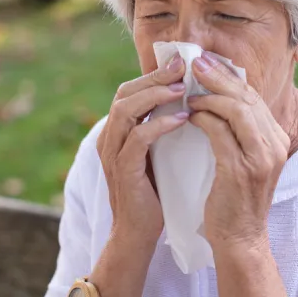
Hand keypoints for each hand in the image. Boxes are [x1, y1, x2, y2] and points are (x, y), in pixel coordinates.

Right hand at [96, 54, 187, 246]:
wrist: (138, 234)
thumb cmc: (153, 192)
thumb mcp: (157, 153)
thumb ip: (161, 128)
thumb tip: (188, 100)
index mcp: (116, 131)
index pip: (129, 90)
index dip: (153, 74)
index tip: (182, 63)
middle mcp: (109, 138)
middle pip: (125, 93)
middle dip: (154, 77)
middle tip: (183, 67)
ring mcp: (112, 154)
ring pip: (126, 110)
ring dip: (155, 95)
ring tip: (183, 88)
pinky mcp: (122, 171)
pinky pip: (137, 139)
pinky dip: (159, 125)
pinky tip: (182, 119)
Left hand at [187, 52, 289, 248]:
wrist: (240, 240)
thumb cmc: (235, 199)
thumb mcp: (245, 160)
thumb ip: (238, 132)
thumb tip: (217, 98)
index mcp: (277, 139)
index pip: (253, 97)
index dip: (229, 77)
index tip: (206, 64)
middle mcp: (274, 145)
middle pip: (247, 97)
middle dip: (218, 77)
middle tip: (194, 64)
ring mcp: (260, 158)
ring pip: (237, 110)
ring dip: (209, 95)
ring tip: (188, 89)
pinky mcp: (241, 170)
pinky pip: (220, 133)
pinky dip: (203, 119)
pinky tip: (188, 115)